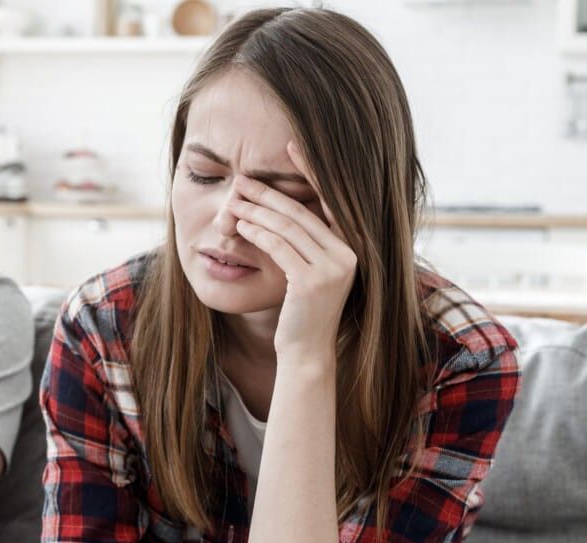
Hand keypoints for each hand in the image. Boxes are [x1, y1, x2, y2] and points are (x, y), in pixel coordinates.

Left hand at [230, 142, 357, 360]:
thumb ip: (305, 243)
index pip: (330, 200)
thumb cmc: (302, 313)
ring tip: (234, 201)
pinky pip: (278, 247)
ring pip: (287, 228)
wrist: (306, 353)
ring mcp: (332, 268)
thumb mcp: (308, 272)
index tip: (292, 145)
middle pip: (301, 212)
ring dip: (257, 211)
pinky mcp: (311, 281)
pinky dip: (257, 233)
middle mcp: (348, 255)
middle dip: (269, 193)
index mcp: (352, 248)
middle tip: (243, 180)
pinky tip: (241, 225)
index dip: (311, 171)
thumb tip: (280, 208)